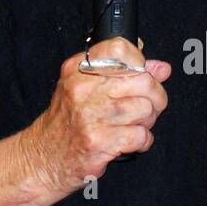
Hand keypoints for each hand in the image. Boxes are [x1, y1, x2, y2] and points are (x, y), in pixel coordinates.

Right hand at [20, 38, 170, 196]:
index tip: (141, 74)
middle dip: (155, 96)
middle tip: (148, 105)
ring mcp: (90, 115)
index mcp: (78, 69)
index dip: (140, 61)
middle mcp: (82, 88)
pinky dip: (142, 141)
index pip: (120, 48)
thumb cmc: (68, 121)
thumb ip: (124, 72)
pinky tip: (129, 141)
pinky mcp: (99, 141)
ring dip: (147, 121)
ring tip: (133, 124)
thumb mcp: (85, 86)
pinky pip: (141, 135)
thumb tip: (161, 68)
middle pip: (142, 80)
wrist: (45, 156)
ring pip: (145, 108)